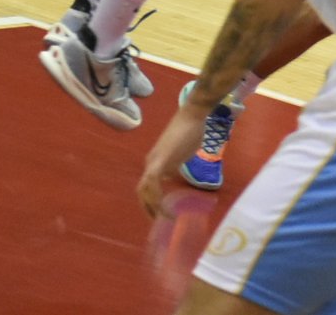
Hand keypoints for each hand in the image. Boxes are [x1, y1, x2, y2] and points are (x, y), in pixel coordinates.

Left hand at [137, 100, 209, 218]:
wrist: (193, 115)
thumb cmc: (192, 130)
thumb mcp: (182, 153)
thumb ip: (175, 164)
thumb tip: (173, 174)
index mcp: (155, 161)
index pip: (147, 186)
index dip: (151, 200)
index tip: (161, 212)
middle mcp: (150, 162)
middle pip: (142, 190)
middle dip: (148, 207)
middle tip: (159, 220)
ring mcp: (154, 161)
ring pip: (144, 189)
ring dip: (152, 205)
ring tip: (164, 216)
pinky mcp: (160, 160)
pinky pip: (152, 183)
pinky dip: (156, 197)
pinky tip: (165, 205)